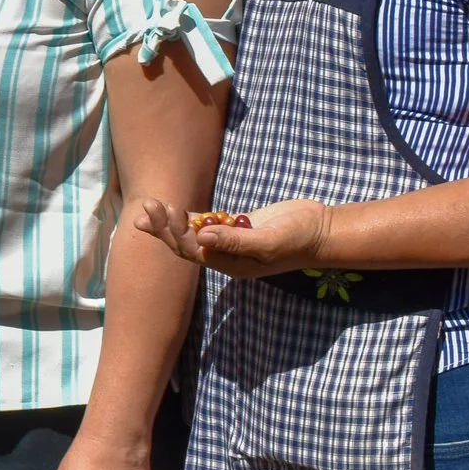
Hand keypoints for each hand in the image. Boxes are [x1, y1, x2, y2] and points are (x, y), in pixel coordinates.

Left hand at [135, 197, 334, 279]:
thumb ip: (236, 241)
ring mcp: (232, 241)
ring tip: (150, 206)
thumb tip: (202, 237)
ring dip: (173, 222)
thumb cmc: (298, 239)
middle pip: (187, 244)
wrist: (321, 230)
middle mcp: (227, 256)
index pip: (194, 252)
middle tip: (147, 205)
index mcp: (231, 265)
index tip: (166, 211)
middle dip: (166, 227)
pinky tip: (175, 209)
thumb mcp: (268, 242)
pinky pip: (209, 224)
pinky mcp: (238, 227)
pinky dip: (191, 217)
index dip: (175, 233)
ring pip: (194, 234)